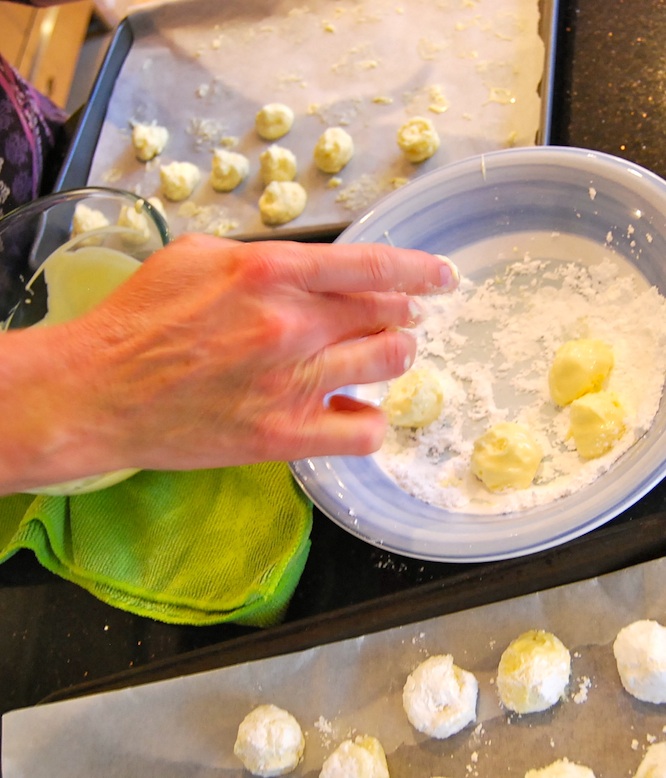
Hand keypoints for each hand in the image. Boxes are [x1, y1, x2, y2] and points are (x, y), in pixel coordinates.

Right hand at [0, 235, 458, 489]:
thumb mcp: (196, 256)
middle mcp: (291, 325)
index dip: (419, 270)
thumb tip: (311, 270)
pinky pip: (364, 432)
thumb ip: (262, 257)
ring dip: (390, 357)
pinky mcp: (284, 435)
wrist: (99, 392)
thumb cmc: (141, 319)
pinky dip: (370, 420)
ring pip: (386, 365)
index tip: (442, 278)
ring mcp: (292, 383)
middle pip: (386, 315)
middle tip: (391, 320)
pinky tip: (353, 410)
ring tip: (374, 357)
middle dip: (397, 315)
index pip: (372, 265)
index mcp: (270, 271)